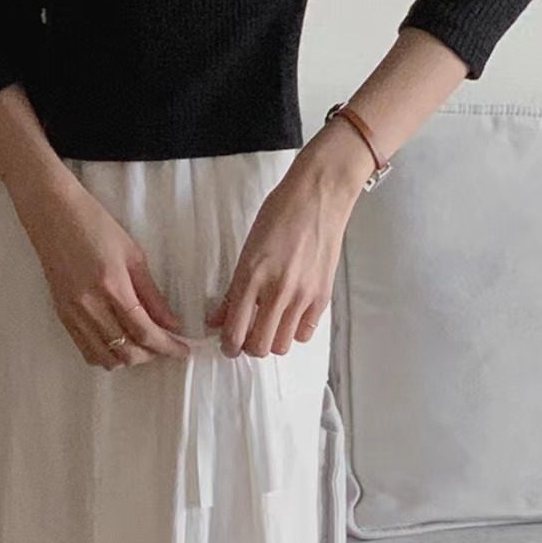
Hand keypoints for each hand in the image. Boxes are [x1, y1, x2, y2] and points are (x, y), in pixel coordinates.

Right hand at [17, 170, 190, 369]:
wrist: (52, 215)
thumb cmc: (96, 225)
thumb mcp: (133, 255)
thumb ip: (152, 294)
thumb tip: (171, 324)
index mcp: (112, 286)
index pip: (144, 331)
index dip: (167, 346)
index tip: (183, 350)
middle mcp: (90, 306)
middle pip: (126, 351)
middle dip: (150, 355)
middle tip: (164, 345)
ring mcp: (73, 314)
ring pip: (105, 359)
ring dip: (129, 359)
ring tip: (142, 346)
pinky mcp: (62, 317)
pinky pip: (87, 351)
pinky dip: (107, 356)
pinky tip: (118, 344)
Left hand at [206, 121, 374, 357]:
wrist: (320, 194)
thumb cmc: (282, 213)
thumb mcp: (248, 248)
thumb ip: (234, 288)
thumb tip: (219, 317)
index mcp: (252, 276)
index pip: (235, 331)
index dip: (229, 346)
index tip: (228, 345)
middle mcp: (277, 290)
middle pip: (259, 347)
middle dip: (250, 347)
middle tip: (248, 338)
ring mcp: (302, 295)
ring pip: (282, 345)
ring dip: (273, 341)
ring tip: (270, 327)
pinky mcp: (322, 296)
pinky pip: (305, 333)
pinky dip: (295, 332)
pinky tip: (290, 317)